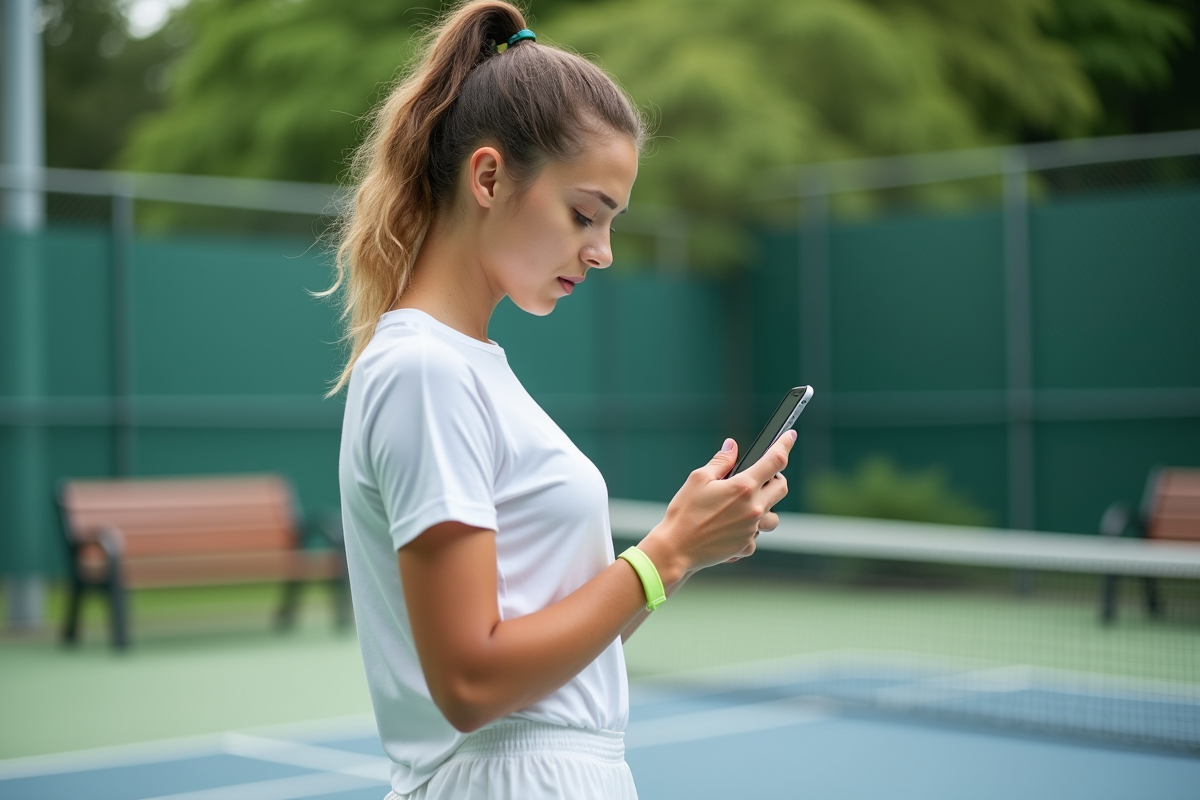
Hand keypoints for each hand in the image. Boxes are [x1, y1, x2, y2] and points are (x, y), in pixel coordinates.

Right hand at [638, 432, 794, 581]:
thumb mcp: (698, 479)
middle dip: (774, 478)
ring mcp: (752, 530)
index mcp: (743, 487)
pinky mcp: (746, 546)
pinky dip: (748, 531)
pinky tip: (730, 527)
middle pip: (781, 487)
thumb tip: (732, 446)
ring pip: (774, 516)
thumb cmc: (684, 512)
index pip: (774, 461)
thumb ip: (720, 461)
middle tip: (758, 477)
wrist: (676, 548)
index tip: (790, 436)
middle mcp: (754, 508)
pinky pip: (756, 535)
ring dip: (764, 507)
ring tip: (744, 506)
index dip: (785, 445)